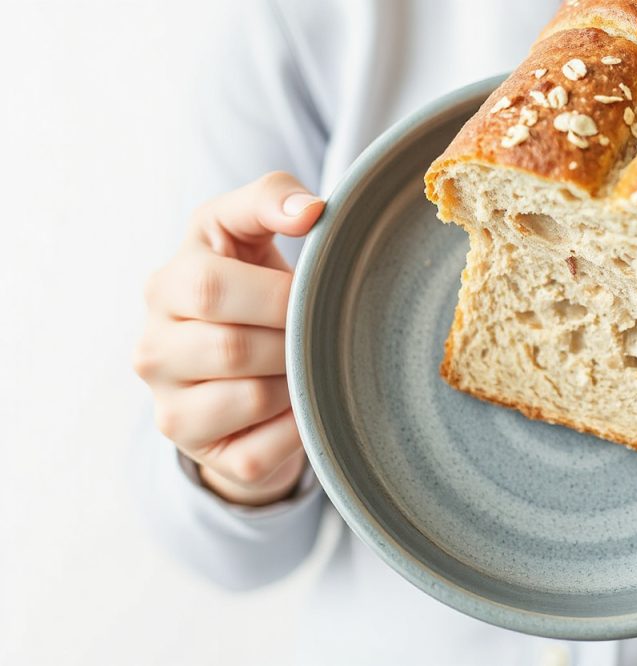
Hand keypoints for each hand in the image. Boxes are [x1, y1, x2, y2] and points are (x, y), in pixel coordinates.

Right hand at [133, 172, 323, 505]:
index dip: (276, 294)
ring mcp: (170, 409)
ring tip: (309, 362)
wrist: (239, 362)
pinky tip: (302, 404)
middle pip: (233, 348)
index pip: (212, 289)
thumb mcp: (248, 229)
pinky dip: (296, 428)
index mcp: (165, 286)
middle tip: (320, 332)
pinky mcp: (202, 453)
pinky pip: (260, 451)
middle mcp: (152, 350)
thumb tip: (311, 211)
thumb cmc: (249, 282)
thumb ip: (272, 198)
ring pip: (252, 399)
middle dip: (292, 339)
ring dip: (298, 380)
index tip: (314, 292)